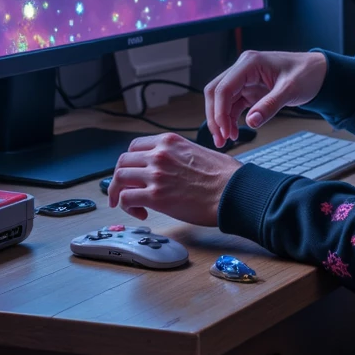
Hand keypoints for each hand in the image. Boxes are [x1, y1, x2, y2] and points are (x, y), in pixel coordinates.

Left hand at [107, 133, 239, 226]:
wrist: (234, 192)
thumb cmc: (225, 176)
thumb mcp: (199, 151)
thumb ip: (179, 155)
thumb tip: (174, 166)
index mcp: (169, 141)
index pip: (135, 146)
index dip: (130, 161)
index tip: (131, 171)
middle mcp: (159, 154)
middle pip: (123, 161)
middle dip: (119, 177)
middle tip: (122, 190)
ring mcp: (155, 174)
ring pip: (119, 178)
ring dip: (120, 193)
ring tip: (128, 204)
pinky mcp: (155, 196)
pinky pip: (126, 198)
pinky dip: (127, 206)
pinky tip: (141, 212)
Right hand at [204, 50, 327, 147]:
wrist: (318, 73)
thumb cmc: (307, 74)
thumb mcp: (290, 90)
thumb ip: (270, 105)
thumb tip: (251, 122)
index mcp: (249, 63)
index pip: (224, 88)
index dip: (220, 111)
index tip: (224, 131)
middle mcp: (243, 69)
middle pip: (216, 92)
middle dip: (215, 116)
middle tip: (220, 139)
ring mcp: (244, 79)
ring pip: (222, 100)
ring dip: (220, 120)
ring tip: (226, 140)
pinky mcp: (249, 90)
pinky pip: (233, 105)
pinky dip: (230, 118)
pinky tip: (234, 132)